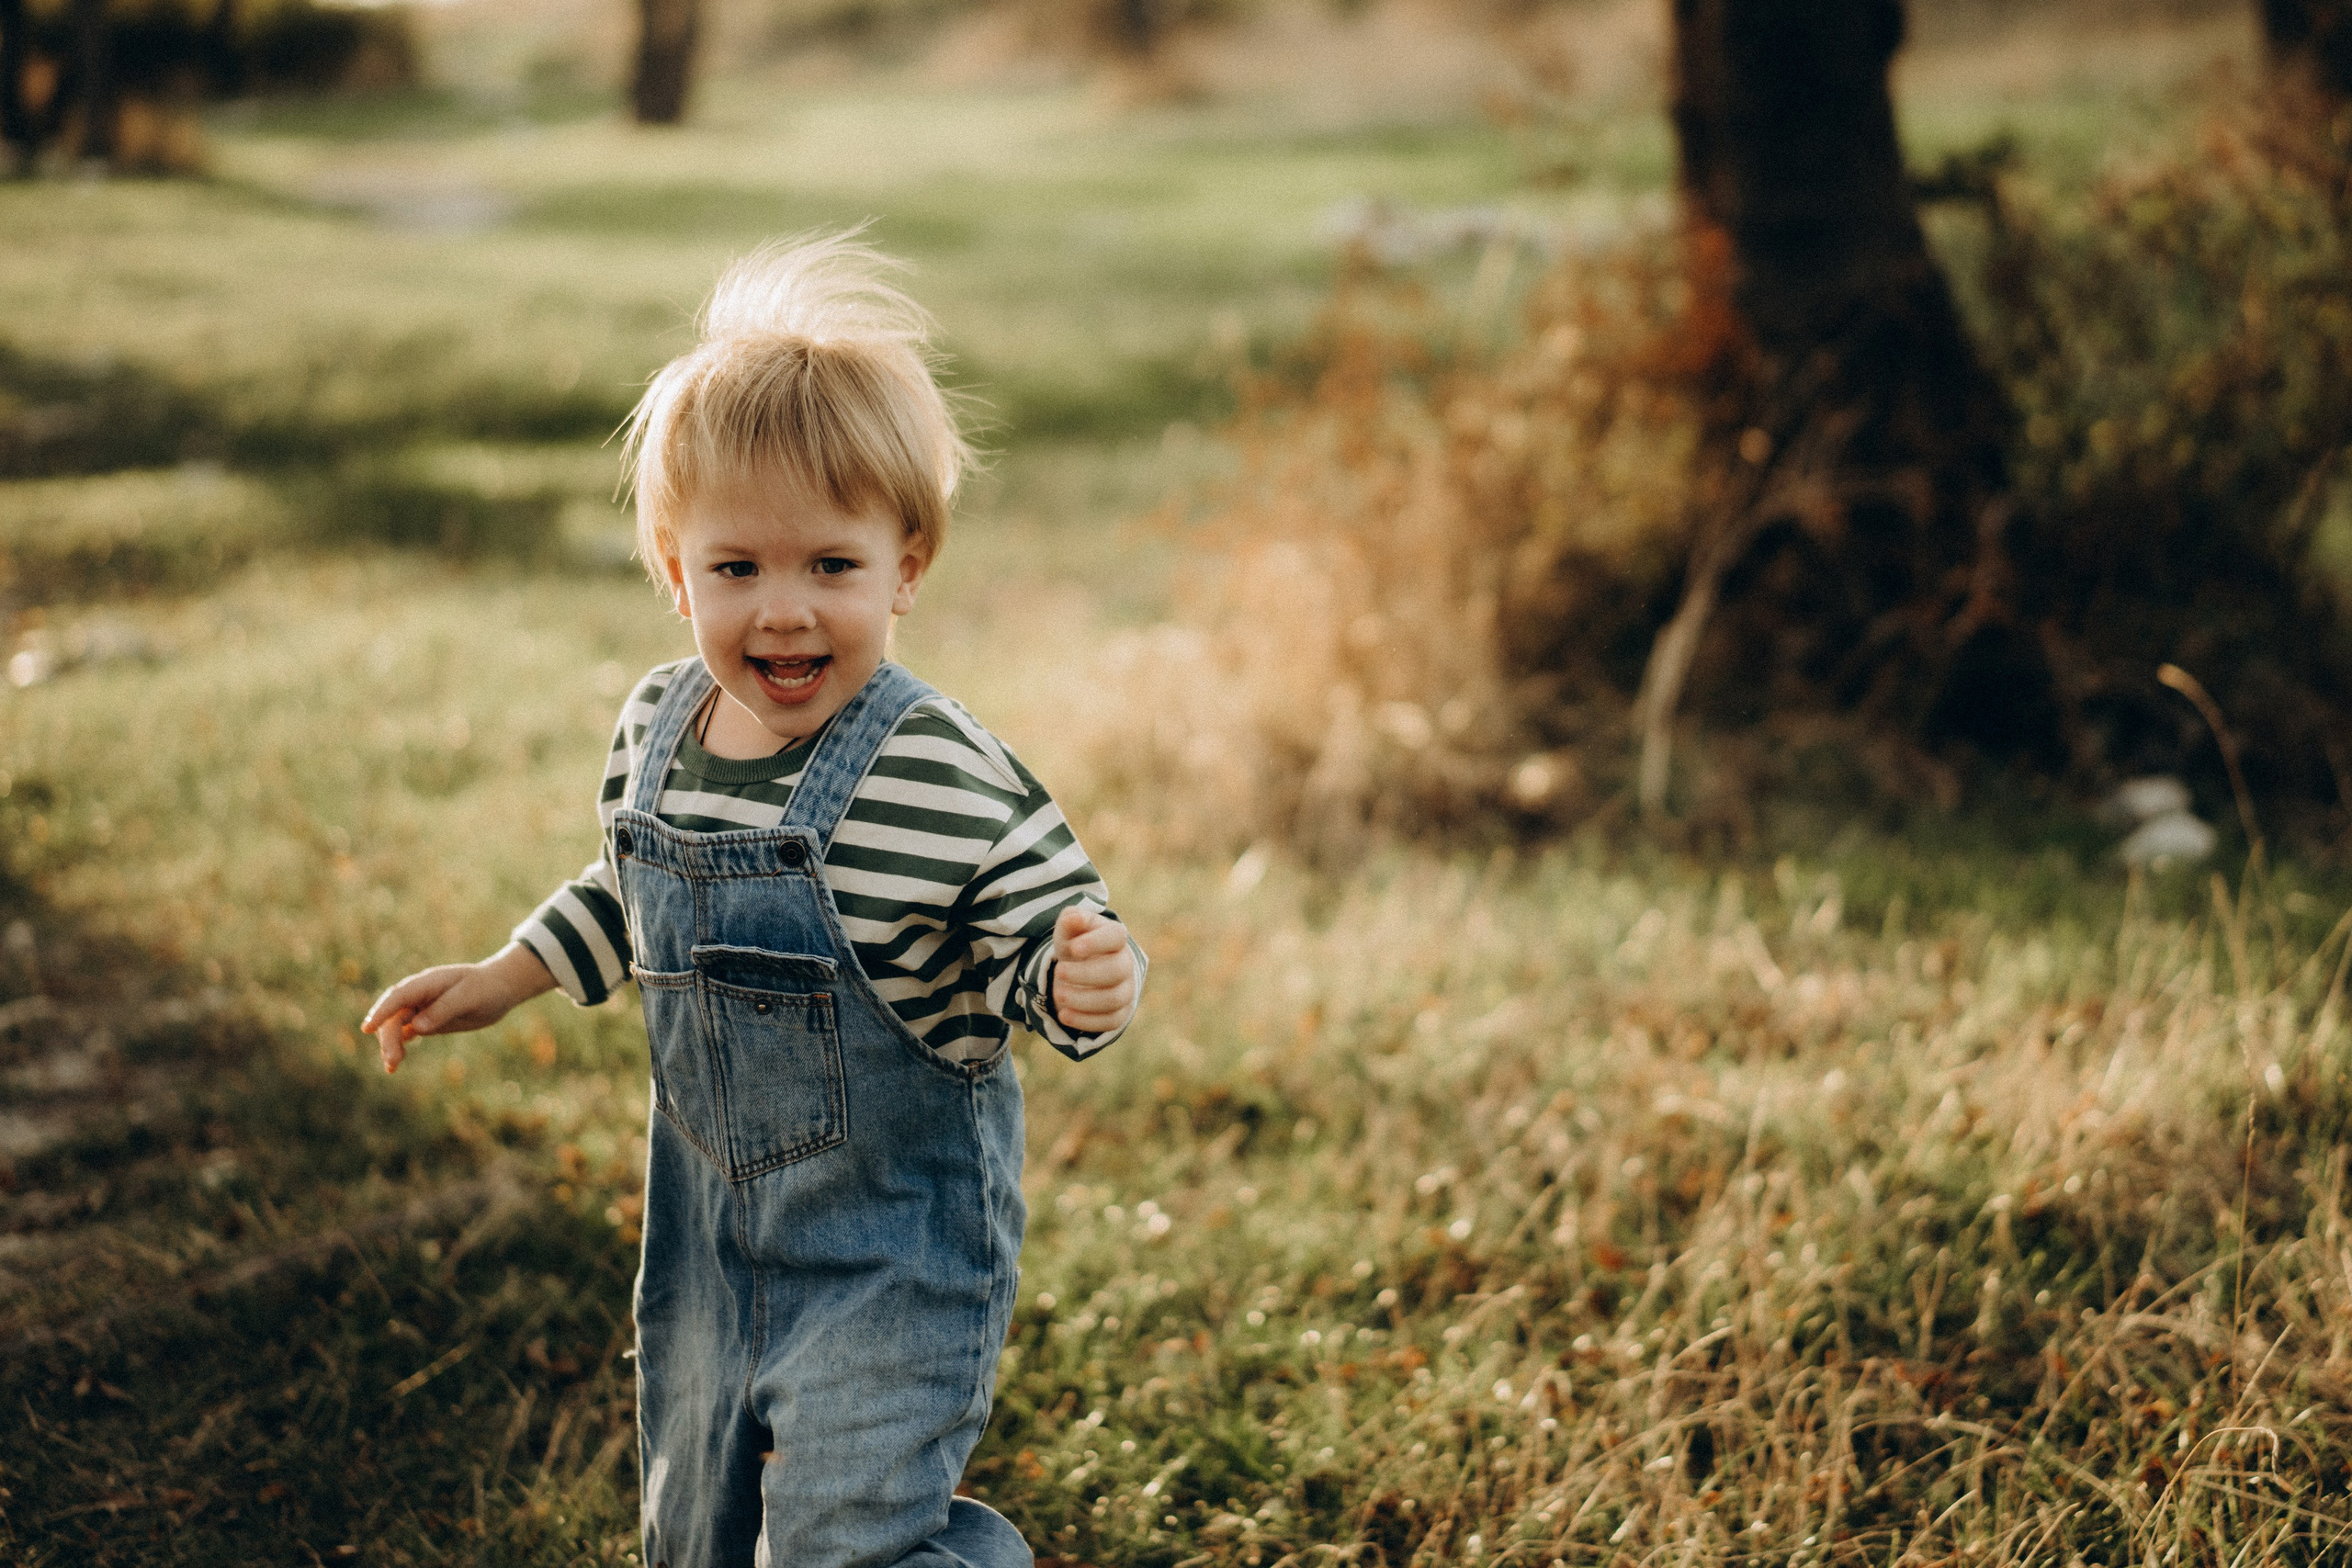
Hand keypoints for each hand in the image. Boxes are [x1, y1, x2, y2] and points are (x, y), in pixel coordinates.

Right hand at [359, 943, 555, 1073]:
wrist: (500, 989)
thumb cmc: (486, 989)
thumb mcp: (469, 997)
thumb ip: (444, 1010)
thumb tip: (416, 1027)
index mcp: (427, 983)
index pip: (398, 996)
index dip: (382, 1011)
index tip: (367, 1028)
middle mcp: (418, 995)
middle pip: (393, 1015)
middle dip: (388, 1037)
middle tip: (392, 1061)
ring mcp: (420, 1008)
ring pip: (395, 1026)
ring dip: (390, 1045)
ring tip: (392, 1067)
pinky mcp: (425, 1021)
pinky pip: (404, 1033)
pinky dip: (398, 1046)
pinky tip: (394, 1063)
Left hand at [1050, 907, 1138, 1034]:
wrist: (1083, 968)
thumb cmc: (1077, 943)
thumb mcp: (1070, 929)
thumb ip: (1071, 920)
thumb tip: (1073, 919)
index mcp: (1116, 937)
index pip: (1115, 937)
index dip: (1096, 942)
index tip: (1073, 949)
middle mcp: (1126, 964)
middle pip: (1116, 971)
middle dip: (1085, 974)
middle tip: (1058, 972)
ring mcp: (1126, 990)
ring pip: (1113, 999)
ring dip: (1083, 1000)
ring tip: (1058, 995)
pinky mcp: (1120, 1013)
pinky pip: (1110, 1022)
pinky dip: (1086, 1021)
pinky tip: (1064, 1015)